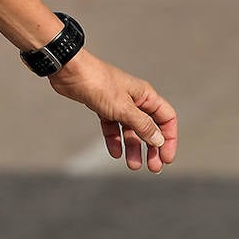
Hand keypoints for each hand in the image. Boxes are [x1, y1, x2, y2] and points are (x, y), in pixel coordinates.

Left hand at [47, 50, 177, 172]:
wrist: (69, 71)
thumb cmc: (98, 84)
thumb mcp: (123, 108)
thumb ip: (142, 125)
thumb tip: (159, 140)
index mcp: (145, 96)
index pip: (166, 119)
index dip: (169, 139)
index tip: (166, 158)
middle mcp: (134, 99)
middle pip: (149, 127)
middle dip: (152, 147)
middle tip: (152, 167)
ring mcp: (117, 103)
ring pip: (130, 129)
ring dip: (133, 147)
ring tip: (133, 165)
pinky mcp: (102, 106)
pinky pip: (112, 126)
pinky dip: (114, 139)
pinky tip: (115, 153)